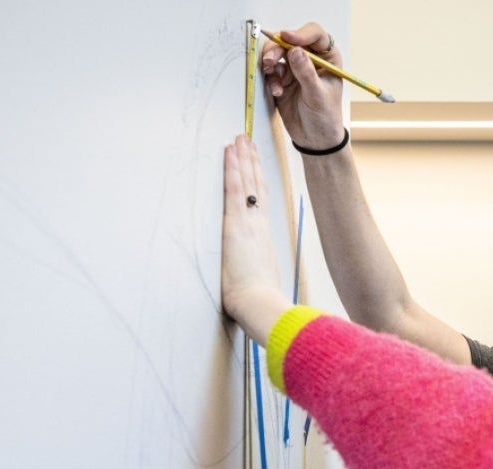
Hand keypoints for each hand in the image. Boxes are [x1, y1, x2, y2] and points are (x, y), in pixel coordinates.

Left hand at [221, 133, 289, 343]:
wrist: (262, 306)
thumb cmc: (258, 301)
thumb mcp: (257, 280)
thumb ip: (252, 272)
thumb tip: (248, 277)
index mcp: (262, 238)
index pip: (261, 202)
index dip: (258, 180)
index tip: (254, 162)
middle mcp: (258, 226)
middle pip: (257, 186)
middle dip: (251, 162)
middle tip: (246, 140)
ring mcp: (248, 223)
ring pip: (247, 183)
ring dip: (242, 158)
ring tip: (239, 138)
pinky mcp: (236, 226)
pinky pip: (235, 190)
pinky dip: (233, 169)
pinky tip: (230, 152)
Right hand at [261, 23, 345, 150]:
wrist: (315, 140)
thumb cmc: (325, 118)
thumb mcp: (318, 96)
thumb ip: (306, 74)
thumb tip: (296, 51)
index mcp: (327, 58)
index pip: (314, 35)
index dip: (300, 34)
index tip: (287, 38)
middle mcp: (310, 59)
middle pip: (290, 41)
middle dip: (277, 49)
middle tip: (270, 61)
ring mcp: (295, 69)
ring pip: (277, 54)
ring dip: (271, 62)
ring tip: (272, 76)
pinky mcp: (282, 80)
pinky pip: (271, 71)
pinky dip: (271, 79)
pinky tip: (277, 92)